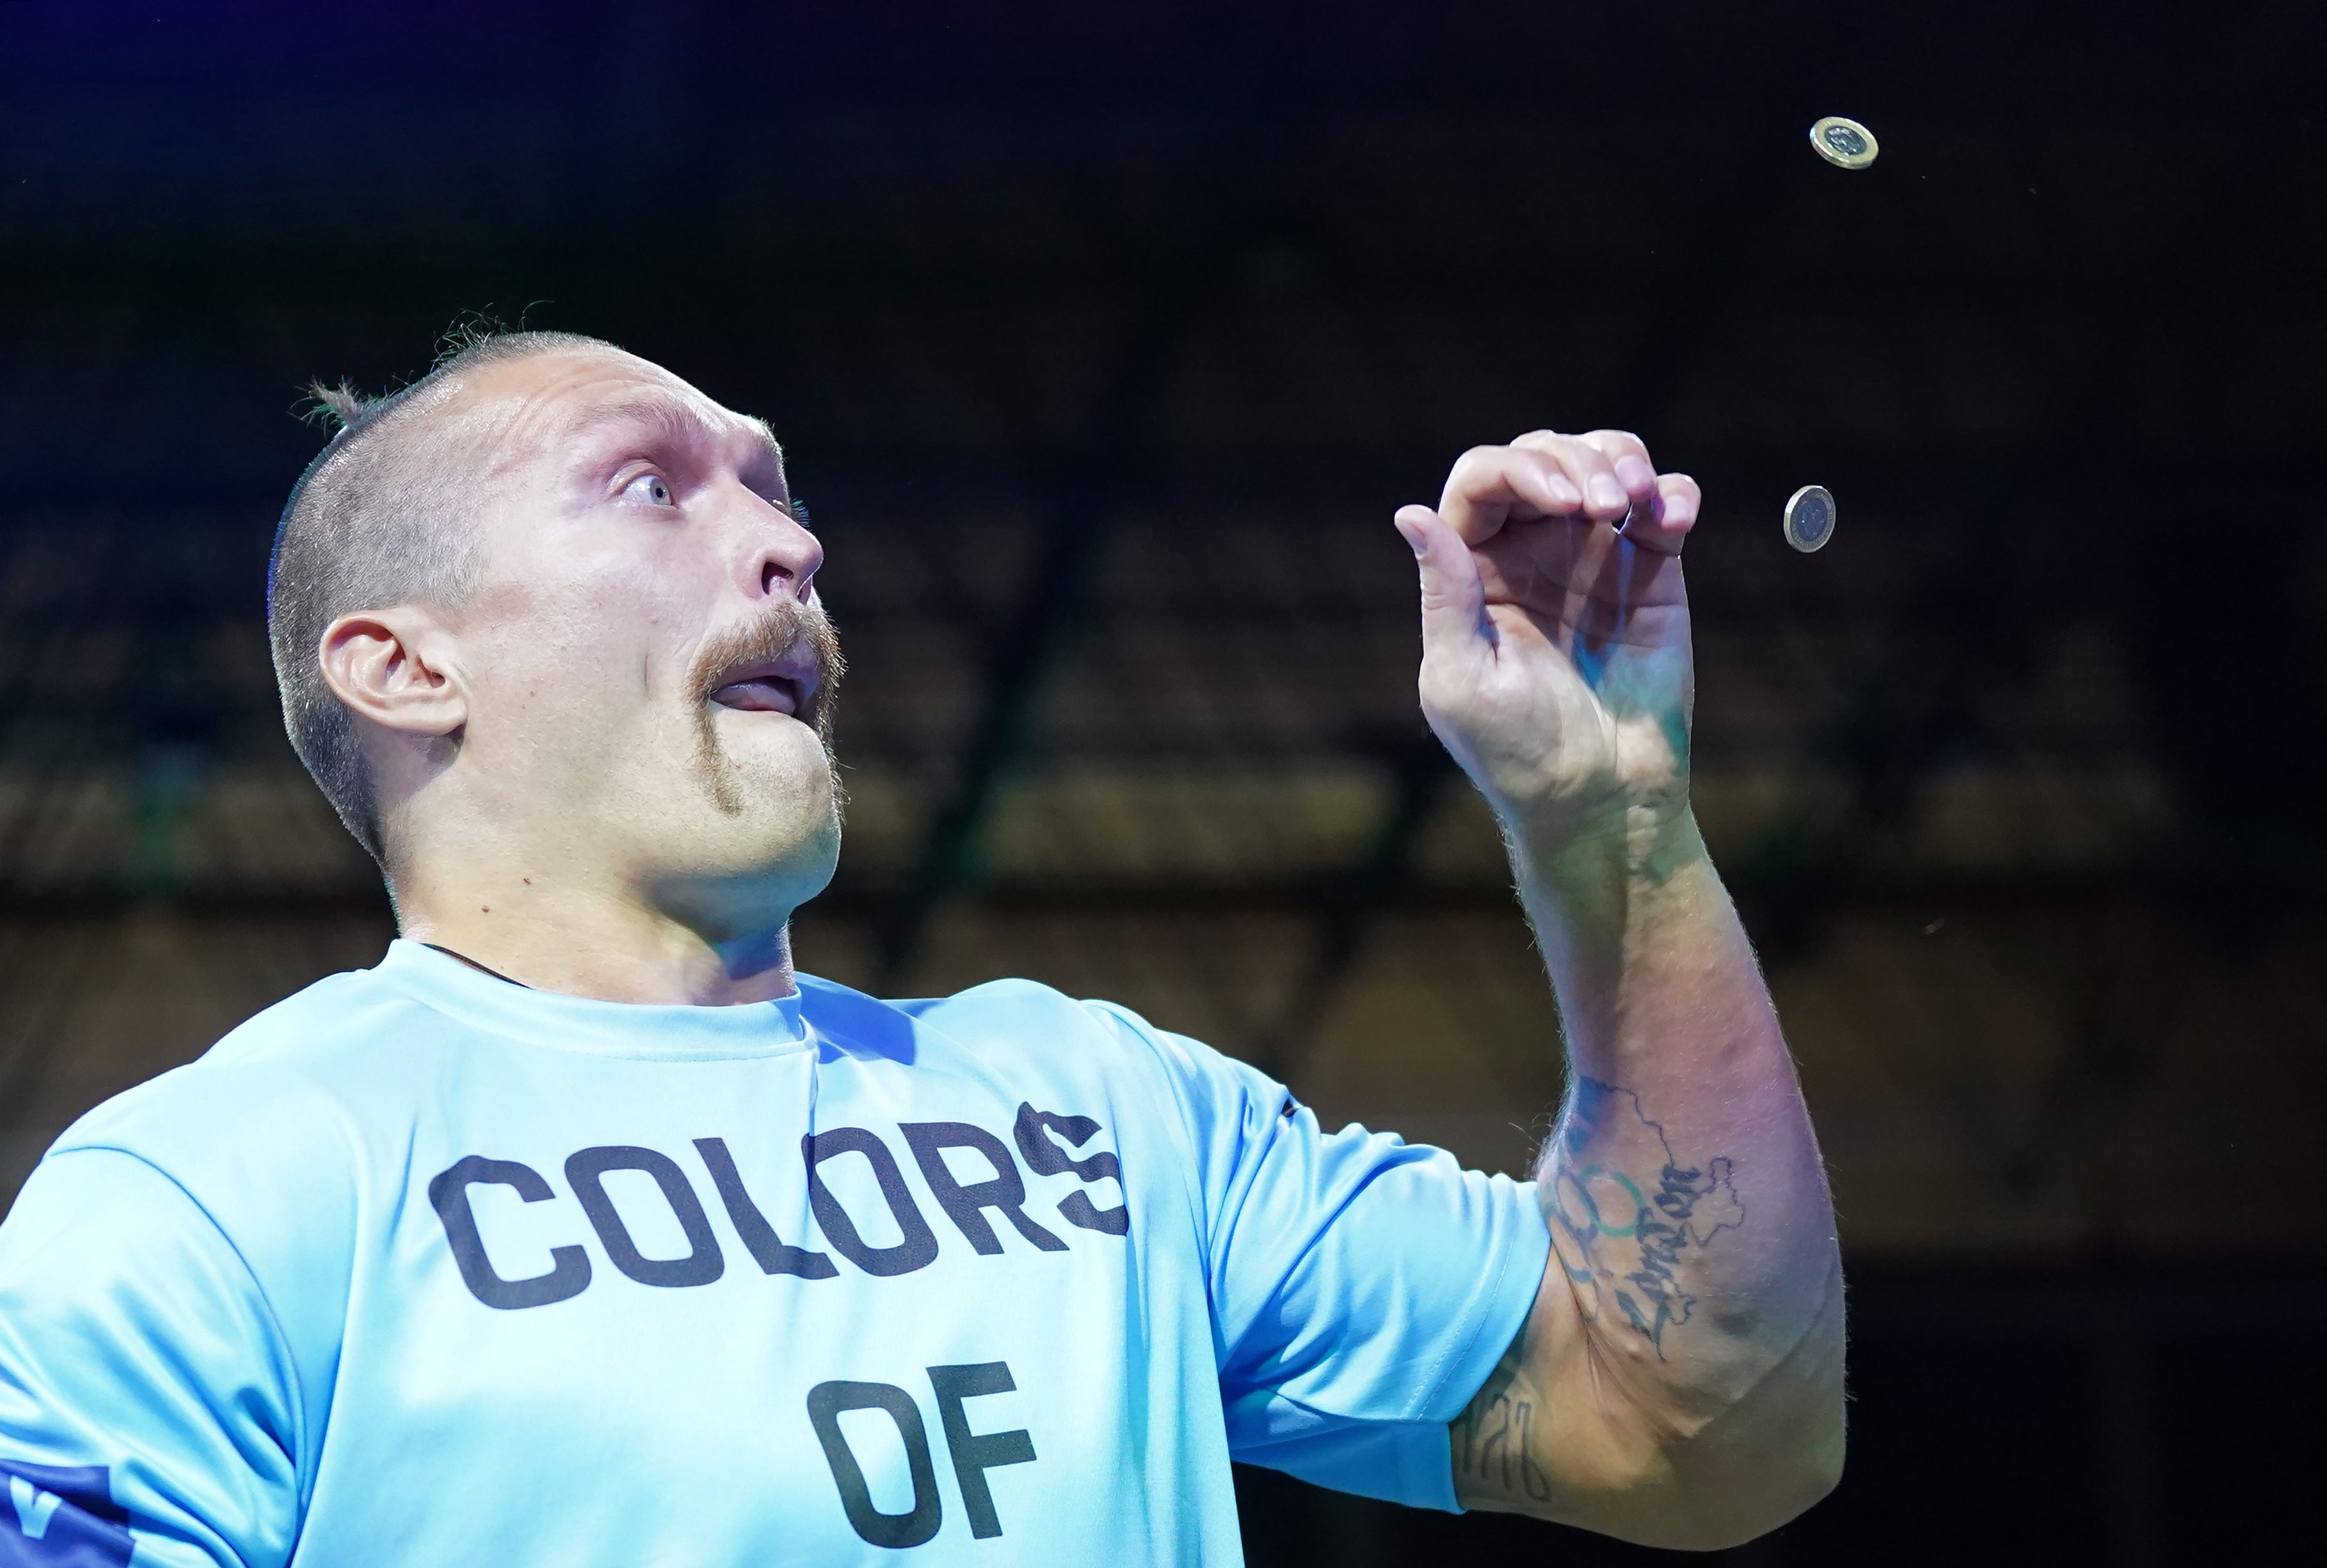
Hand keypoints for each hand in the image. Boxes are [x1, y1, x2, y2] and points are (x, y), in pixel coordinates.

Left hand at [1393, 431, 1700, 847]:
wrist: (1602, 798)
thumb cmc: (1519, 751)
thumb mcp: (1462, 679)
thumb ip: (1444, 594)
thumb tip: (1410, 514)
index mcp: (1473, 569)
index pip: (1483, 480)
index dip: (1519, 470)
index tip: (1560, 501)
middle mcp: (1529, 549)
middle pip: (1542, 454)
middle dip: (1574, 461)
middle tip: (1601, 506)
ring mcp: (1592, 554)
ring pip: (1603, 459)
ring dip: (1621, 459)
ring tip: (1633, 502)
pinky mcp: (1652, 569)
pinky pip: (1664, 501)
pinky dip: (1673, 491)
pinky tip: (1672, 519)